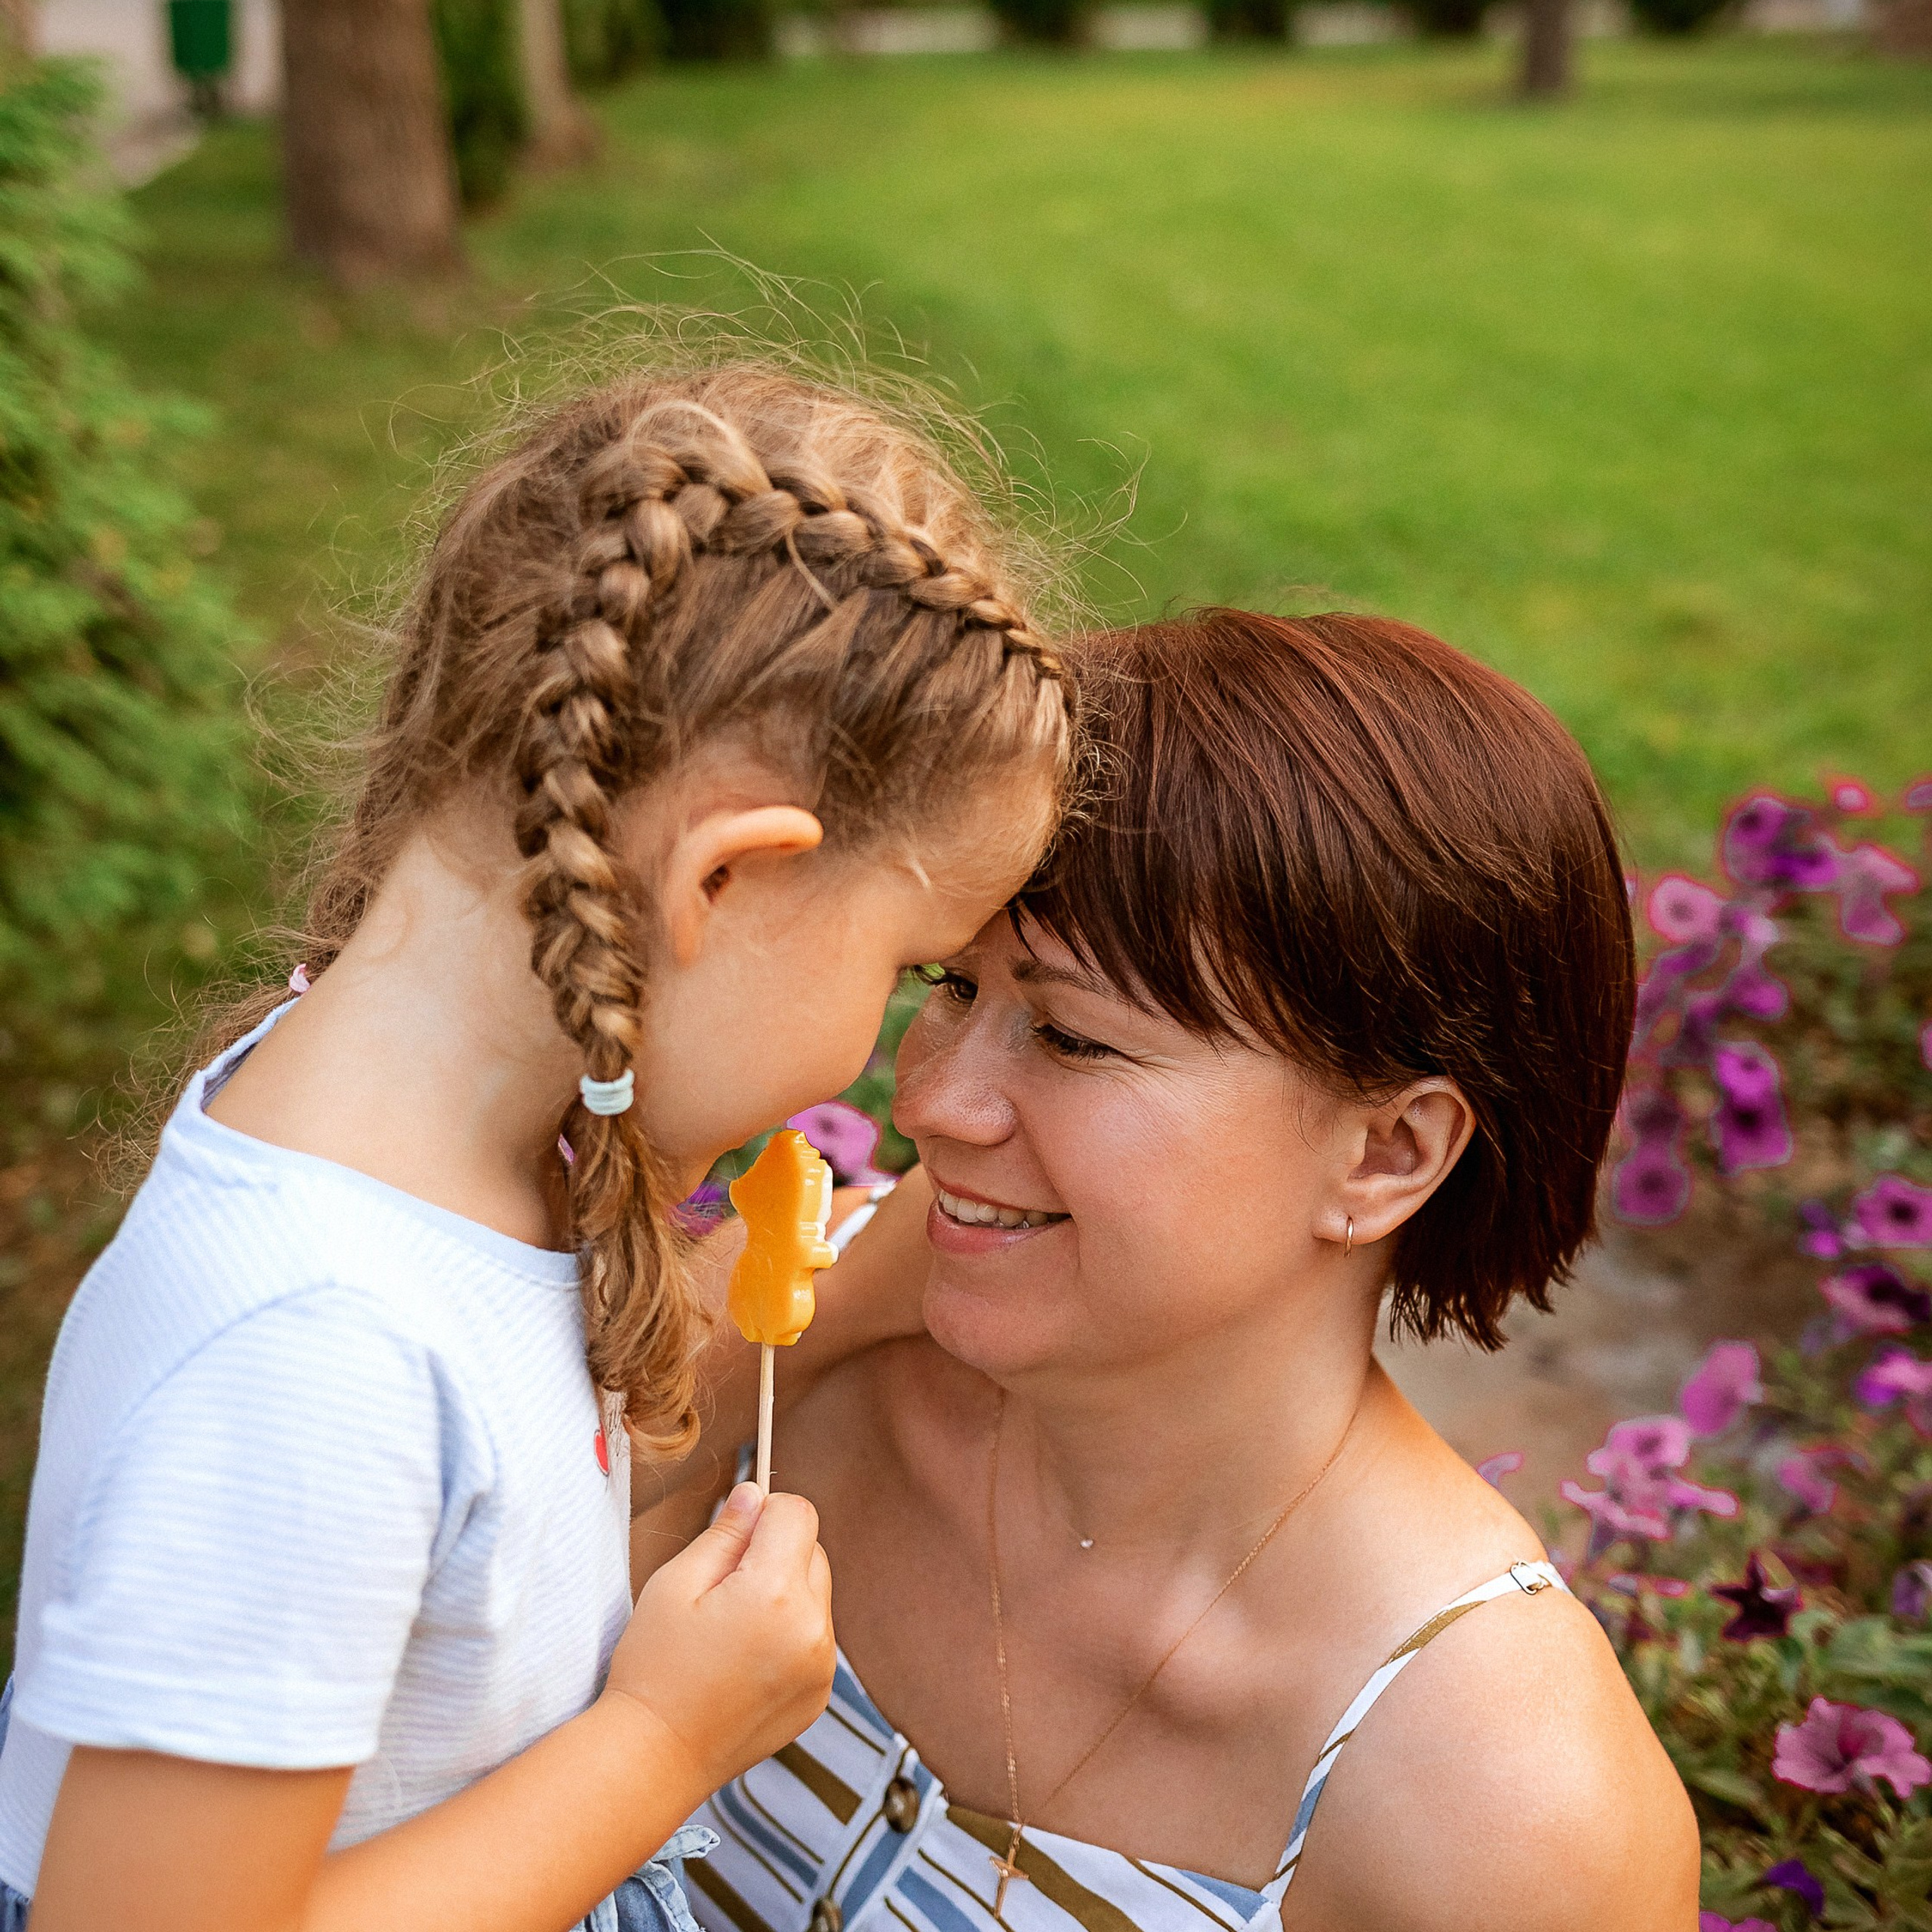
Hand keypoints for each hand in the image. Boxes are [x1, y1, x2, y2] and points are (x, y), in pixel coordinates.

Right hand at [604, 1483, 834, 1793]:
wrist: (655, 1757)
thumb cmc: (655, 1669)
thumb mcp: (675, 1584)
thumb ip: (725, 1533)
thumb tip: (755, 1495)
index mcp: (774, 1594)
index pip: (799, 1513)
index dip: (765, 1513)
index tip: (736, 1534)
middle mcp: (812, 1629)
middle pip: (813, 1551)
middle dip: (776, 1554)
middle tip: (724, 1589)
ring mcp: (822, 1666)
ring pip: (816, 1593)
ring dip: (786, 1593)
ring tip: (733, 1629)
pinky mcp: (820, 1693)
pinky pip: (816, 1637)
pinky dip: (790, 1634)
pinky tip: (746, 1659)